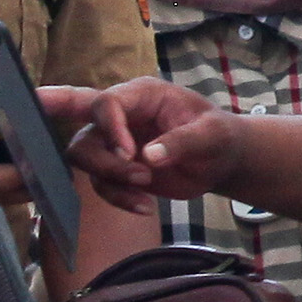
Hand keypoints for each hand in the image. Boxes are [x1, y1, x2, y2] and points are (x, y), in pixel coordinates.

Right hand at [40, 76, 239, 213]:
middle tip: (136, 175)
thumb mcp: (212, 134)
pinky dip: (120, 198)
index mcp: (142, 95)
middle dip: (97, 159)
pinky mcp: (115, 169)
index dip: (110, 128)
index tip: (130, 155)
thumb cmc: (218, 136)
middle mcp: (121, 115)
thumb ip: (183, 141)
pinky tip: (146, 206)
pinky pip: (100, 184)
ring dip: (111, 180)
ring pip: (84, 160)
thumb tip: (148, 157)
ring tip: (147, 187)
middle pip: (83, 132)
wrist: (219, 163)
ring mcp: (113, 143)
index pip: (106, 103)